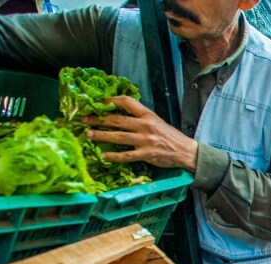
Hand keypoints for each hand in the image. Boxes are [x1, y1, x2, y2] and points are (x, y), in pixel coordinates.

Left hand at [82, 96, 197, 170]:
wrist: (185, 151)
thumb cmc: (170, 137)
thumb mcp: (157, 122)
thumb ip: (140, 118)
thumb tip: (118, 115)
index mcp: (148, 115)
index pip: (127, 102)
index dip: (110, 101)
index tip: (98, 104)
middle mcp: (146, 126)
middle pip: (117, 120)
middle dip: (98, 119)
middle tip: (84, 120)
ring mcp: (146, 141)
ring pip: (119, 136)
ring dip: (102, 135)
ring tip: (89, 134)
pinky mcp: (147, 154)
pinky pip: (127, 155)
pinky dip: (114, 156)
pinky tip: (104, 156)